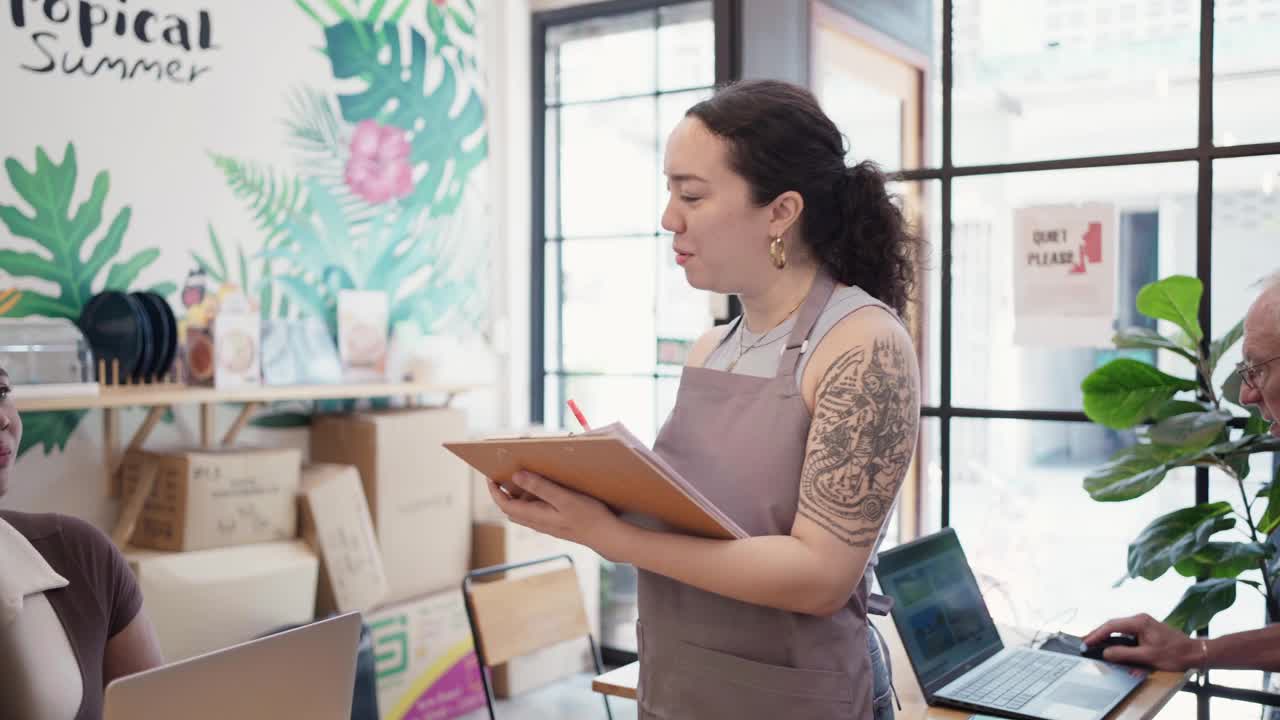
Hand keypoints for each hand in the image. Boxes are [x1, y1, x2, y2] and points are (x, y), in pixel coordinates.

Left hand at [487, 471, 625, 559]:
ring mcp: (547, 525)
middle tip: (504, 474)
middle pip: (511, 509)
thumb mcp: (563, 498)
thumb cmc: (588, 516)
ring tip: (523, 476)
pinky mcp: (556, 523)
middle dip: (504, 492)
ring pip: (524, 510)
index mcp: (535, 516)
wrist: (606, 537)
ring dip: (519, 495)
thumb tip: (516, 477)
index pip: (505, 505)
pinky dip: (532, 499)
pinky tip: (544, 489)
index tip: (490, 476)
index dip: (494, 491)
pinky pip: (536, 511)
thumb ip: (540, 487)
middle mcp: (538, 523)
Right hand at [1083, 614, 1200, 670]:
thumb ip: (1124, 654)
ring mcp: (1143, 623)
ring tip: (1094, 643)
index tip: (1086, 642)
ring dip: (1106, 635)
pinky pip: (1126, 632)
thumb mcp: (1147, 657)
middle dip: (1098, 633)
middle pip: (1113, 625)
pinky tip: (1111, 643)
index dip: (1097, 634)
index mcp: (1139, 622)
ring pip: (1119, 628)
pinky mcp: (1146, 629)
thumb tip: (1106, 652)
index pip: (1111, 626)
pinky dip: (1116, 637)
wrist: (1195, 653)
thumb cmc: (1174, 654)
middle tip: (1085, 642)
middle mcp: (1140, 619)